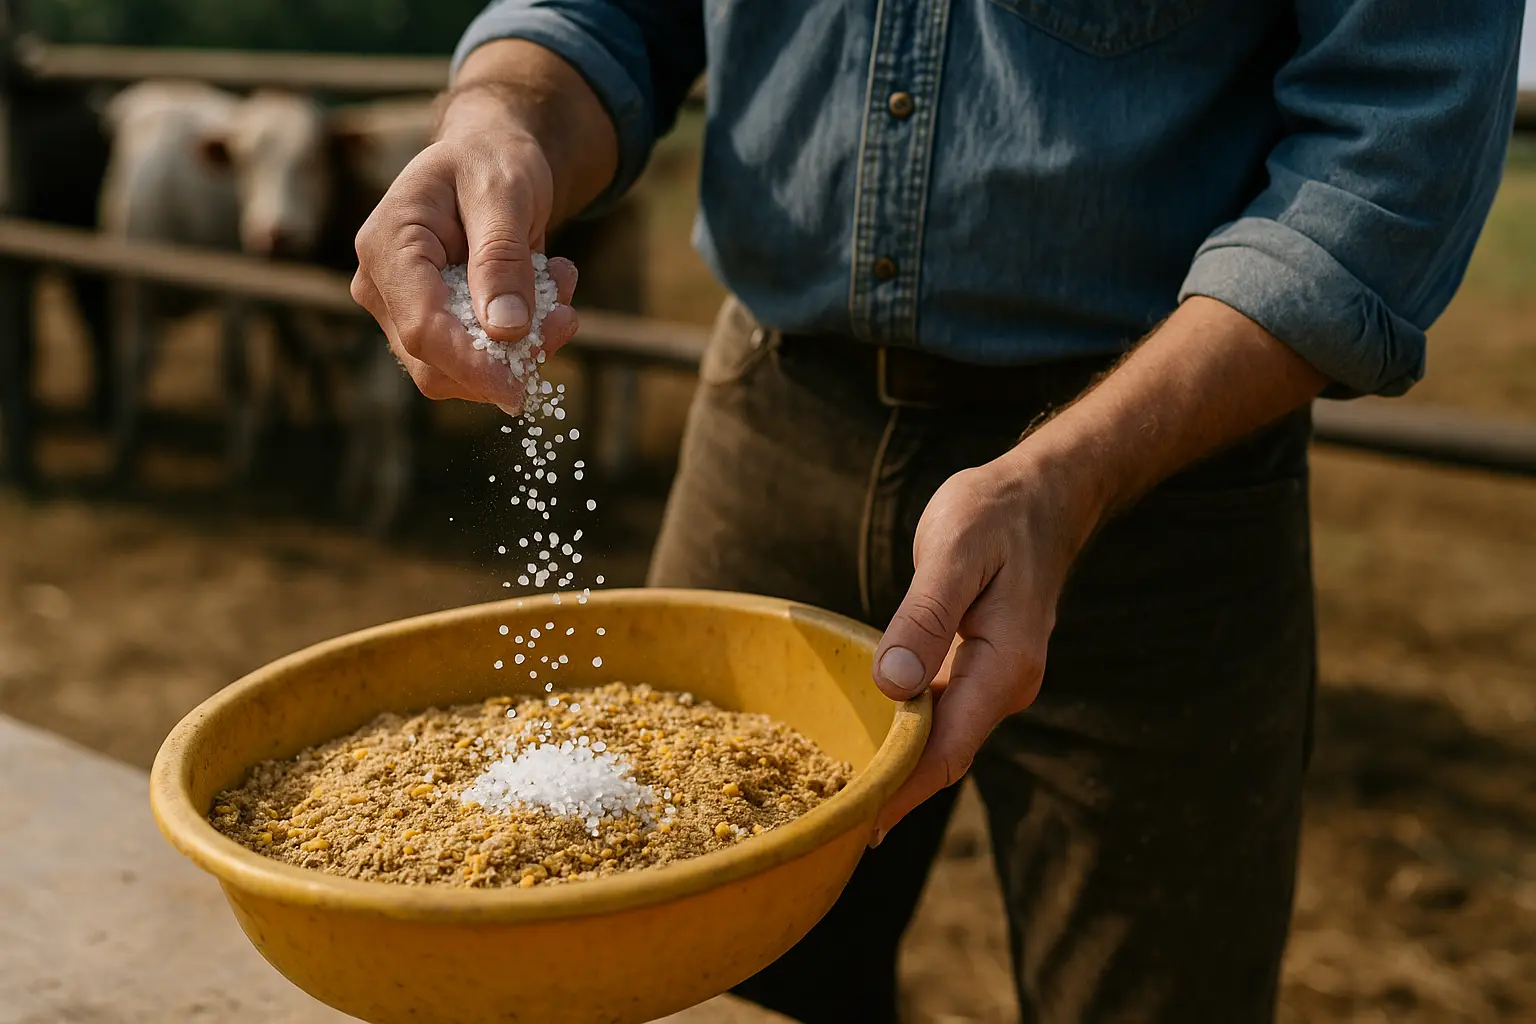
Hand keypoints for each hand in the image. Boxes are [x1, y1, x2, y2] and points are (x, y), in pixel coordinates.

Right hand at [351, 126, 580, 413]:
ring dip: (523, 348)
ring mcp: (403, 310)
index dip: (470, 366)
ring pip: (459, 370)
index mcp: (387, 246)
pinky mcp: (434, 324)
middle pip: (435, 363)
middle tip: (566, 317)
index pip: (422, 328)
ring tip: (560, 288)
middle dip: (506, 358)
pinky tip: (549, 292)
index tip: (518, 391)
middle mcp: (383, 286)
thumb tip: (505, 331)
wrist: (490, 155)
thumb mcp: (504, 194)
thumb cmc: (492, 161)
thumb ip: (501, 258)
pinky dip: (522, 340)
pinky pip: (477, 358)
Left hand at [869, 448, 1100, 842]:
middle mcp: (1002, 685)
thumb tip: (894, 685)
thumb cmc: (995, 515)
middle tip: (830, 827)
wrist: (1038, 496)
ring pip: (938, 739)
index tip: (858, 826)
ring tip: (836, 801)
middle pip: (942, 757)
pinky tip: (865, 748)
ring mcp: (990, 680)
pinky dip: (902, 735)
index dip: (903, 790)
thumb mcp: (956, 551)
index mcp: (1003, 666)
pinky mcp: (973, 667)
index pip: (947, 749)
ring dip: (894, 769)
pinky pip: (936, 714)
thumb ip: (925, 617)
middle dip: (892, 793)